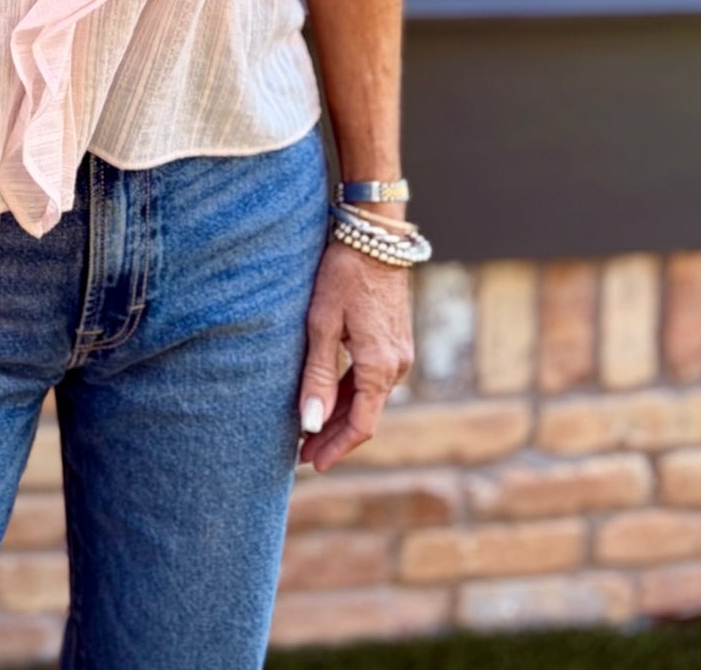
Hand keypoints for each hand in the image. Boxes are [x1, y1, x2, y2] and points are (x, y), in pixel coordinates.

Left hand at [296, 240, 412, 470]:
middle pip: (365, 415)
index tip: (312, 463)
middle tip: (302, 453)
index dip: (336, 448)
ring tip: (310, 430)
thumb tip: (311, 423)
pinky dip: (351, 394)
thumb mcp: (322, 323)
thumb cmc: (344, 274)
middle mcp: (396, 365)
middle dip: (334, 437)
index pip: (361, 425)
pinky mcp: (395, 341)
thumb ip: (318, 375)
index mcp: (379, 366)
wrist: (375, 237)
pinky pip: (372, 378)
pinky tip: (329, 397)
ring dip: (341, 416)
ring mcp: (399, 353)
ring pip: (368, 397)